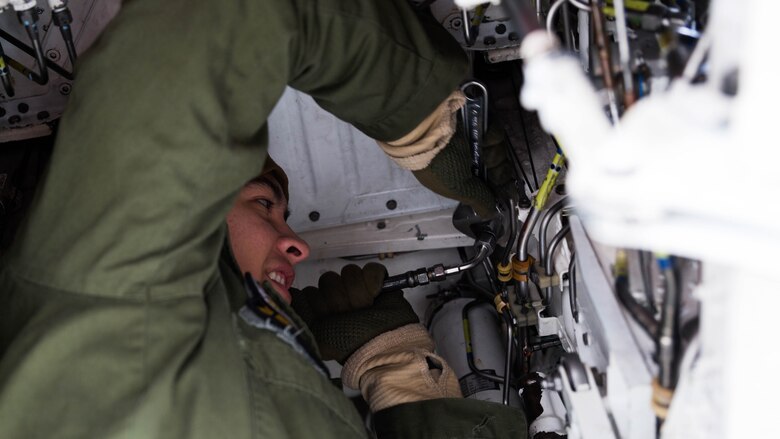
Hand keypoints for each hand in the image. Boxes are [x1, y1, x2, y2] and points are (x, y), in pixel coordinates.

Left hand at [291, 263, 418, 362]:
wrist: (384, 345)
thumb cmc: (351, 345)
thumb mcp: (318, 341)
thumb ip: (301, 318)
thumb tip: (290, 295)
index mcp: (320, 307)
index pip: (309, 290)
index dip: (317, 303)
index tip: (327, 318)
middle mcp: (336, 295)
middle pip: (328, 280)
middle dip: (338, 300)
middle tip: (348, 315)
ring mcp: (355, 286)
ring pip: (348, 273)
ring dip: (357, 294)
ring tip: (363, 309)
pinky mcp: (375, 278)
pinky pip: (370, 270)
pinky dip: (373, 282)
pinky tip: (375, 296)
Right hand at [412, 118, 499, 218]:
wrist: (428, 129)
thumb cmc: (440, 165)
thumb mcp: (458, 188)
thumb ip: (479, 200)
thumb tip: (490, 215)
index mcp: (456, 176)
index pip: (483, 184)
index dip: (496, 188)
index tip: (507, 192)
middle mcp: (465, 158)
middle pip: (494, 167)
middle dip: (497, 170)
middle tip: (492, 169)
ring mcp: (472, 139)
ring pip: (497, 149)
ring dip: (494, 153)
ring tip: (482, 150)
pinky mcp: (478, 120)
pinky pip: (494, 130)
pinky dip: (492, 135)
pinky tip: (483, 137)